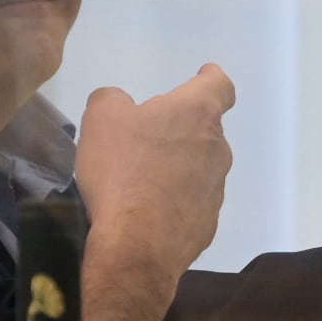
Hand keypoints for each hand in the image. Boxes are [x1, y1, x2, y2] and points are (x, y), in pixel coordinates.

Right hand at [74, 65, 236, 270]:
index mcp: (197, 114)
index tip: (203, 76)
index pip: (219, 85)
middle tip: (145, 140)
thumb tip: (121, 105)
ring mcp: (216, 187)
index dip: (210, 78)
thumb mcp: (102, 119)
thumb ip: (112, 100)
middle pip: (204, 129)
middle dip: (179, 130)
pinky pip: (192, 202)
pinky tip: (147, 212)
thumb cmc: (122, 171)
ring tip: (139, 181)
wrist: (137, 244)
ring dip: (177, 167)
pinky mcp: (209, 222)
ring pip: (199, 167)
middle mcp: (217, 148)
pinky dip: (175, 201)